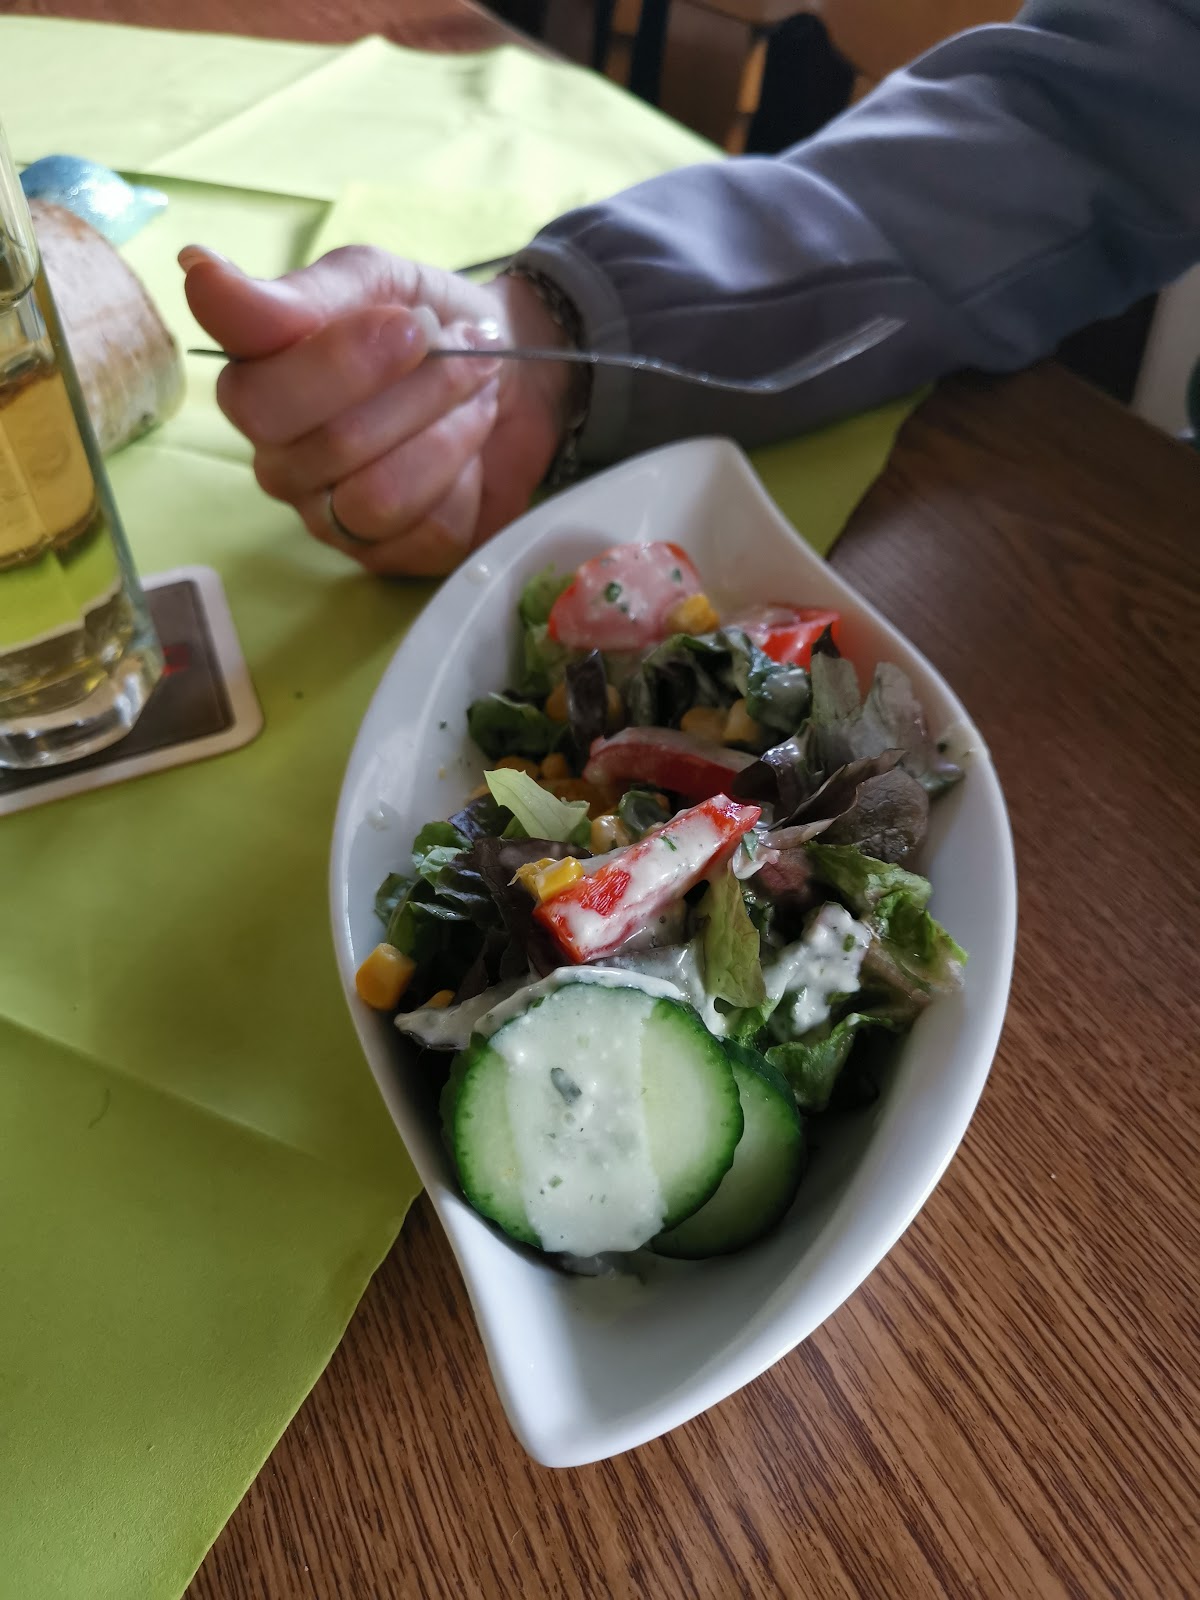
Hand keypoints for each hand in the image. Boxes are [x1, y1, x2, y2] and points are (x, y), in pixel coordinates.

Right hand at [180, 245, 571, 575]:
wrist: (514, 368)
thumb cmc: (425, 322)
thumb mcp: (369, 281)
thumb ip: (296, 294)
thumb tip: (196, 271)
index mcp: (257, 389)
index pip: (257, 398)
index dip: (339, 362)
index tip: (403, 320)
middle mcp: (280, 462)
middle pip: (332, 446)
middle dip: (418, 389)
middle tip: (463, 347)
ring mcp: (331, 519)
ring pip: (380, 497)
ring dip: (448, 434)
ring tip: (474, 394)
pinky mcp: (392, 557)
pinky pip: (429, 532)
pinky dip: (469, 482)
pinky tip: (472, 453)